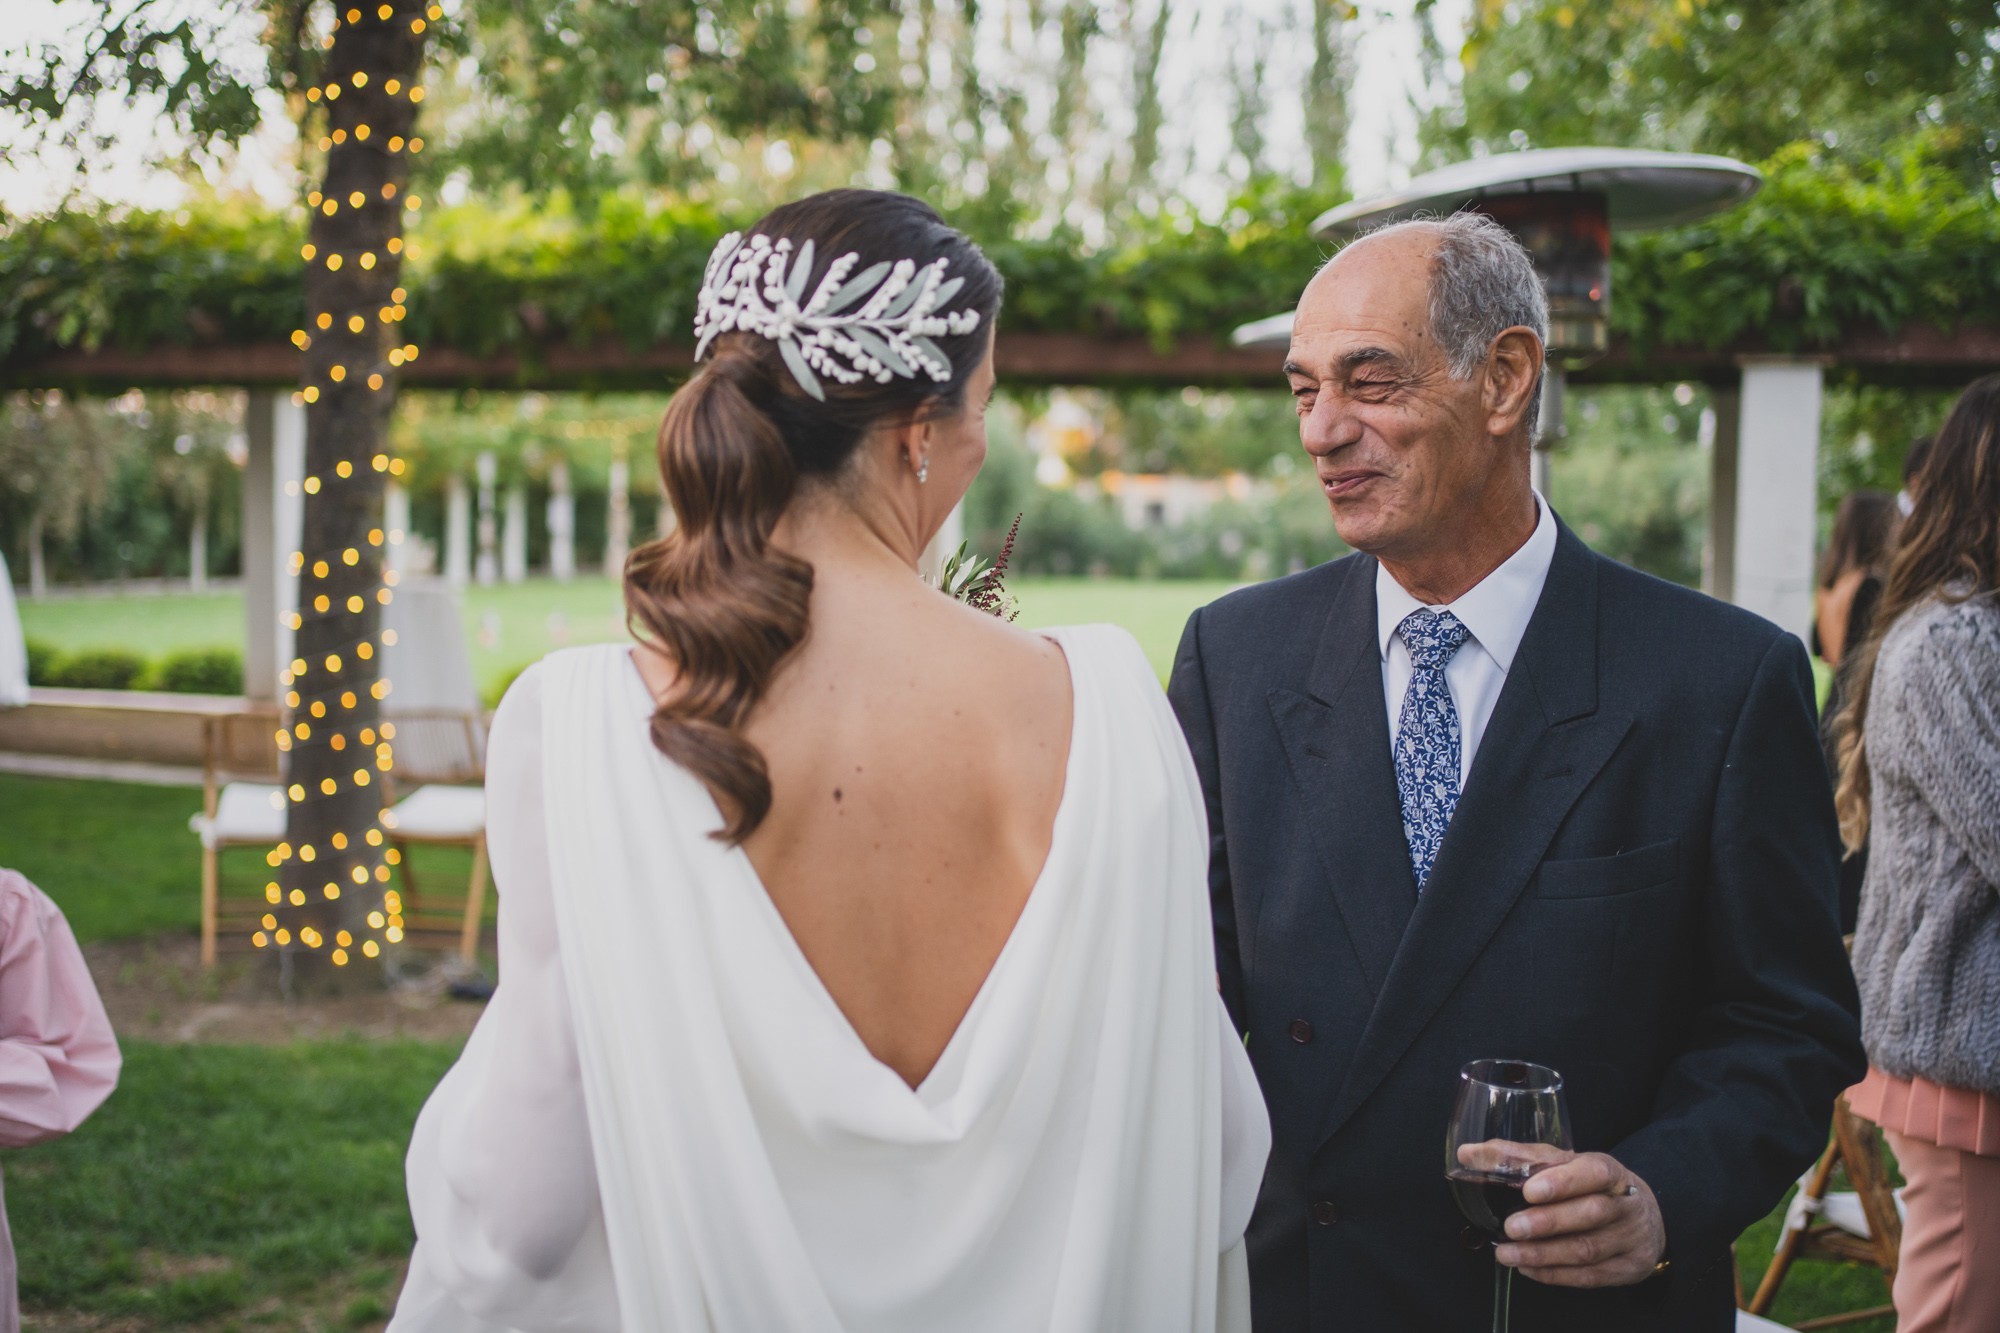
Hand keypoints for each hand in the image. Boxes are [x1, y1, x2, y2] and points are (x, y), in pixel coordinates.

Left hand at [1491, 1152, 1665, 1287]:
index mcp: (1610, 1172)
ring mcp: (1630, 1239)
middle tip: (1511, 1227)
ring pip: (1588, 1250)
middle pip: (1591, 1213)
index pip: (1594, 1172)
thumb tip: (1468, 1154)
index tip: (1529, 1190)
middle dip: (1548, 1222)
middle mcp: (1626, 1205)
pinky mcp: (1628, 1269)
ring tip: (1507, 1254)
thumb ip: (1519, 1158)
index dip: (1563, 1181)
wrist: (1643, 1218)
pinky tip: (1527, 1269)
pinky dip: (1555, 1274)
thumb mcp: (1564, 1165)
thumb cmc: (1592, 1186)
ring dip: (1543, 1254)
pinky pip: (1590, 1277)